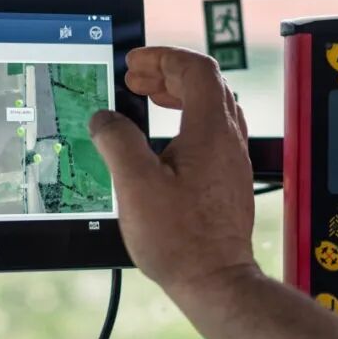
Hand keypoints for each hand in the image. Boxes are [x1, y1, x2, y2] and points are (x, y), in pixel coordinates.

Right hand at [89, 47, 256, 296]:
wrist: (215, 281)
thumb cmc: (180, 239)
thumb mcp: (135, 184)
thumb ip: (117, 141)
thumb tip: (104, 118)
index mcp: (210, 130)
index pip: (196, 68)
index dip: (163, 57)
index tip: (135, 63)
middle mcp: (229, 139)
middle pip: (207, 82)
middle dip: (168, 72)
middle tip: (135, 78)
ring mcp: (232, 159)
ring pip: (212, 106)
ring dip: (179, 94)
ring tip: (148, 99)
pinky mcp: (229, 179)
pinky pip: (212, 131)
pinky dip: (187, 119)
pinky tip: (164, 139)